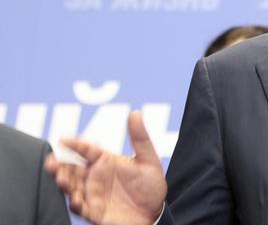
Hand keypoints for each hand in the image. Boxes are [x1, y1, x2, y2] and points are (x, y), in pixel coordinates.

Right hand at [44, 111, 166, 224]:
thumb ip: (140, 138)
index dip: (75, 144)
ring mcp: (92, 194)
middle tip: (52, 162)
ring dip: (64, 183)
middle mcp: (95, 176)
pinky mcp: (93, 211)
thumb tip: (135, 113)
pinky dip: (75, 203)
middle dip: (60, 165)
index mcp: (105, 161)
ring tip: (61, 178)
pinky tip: (75, 199)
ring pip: (72, 187)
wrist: (155, 214)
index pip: (86, 149)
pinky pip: (80, 207)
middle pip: (72, 168)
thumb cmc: (150, 186)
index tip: (63, 139)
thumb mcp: (148, 160)